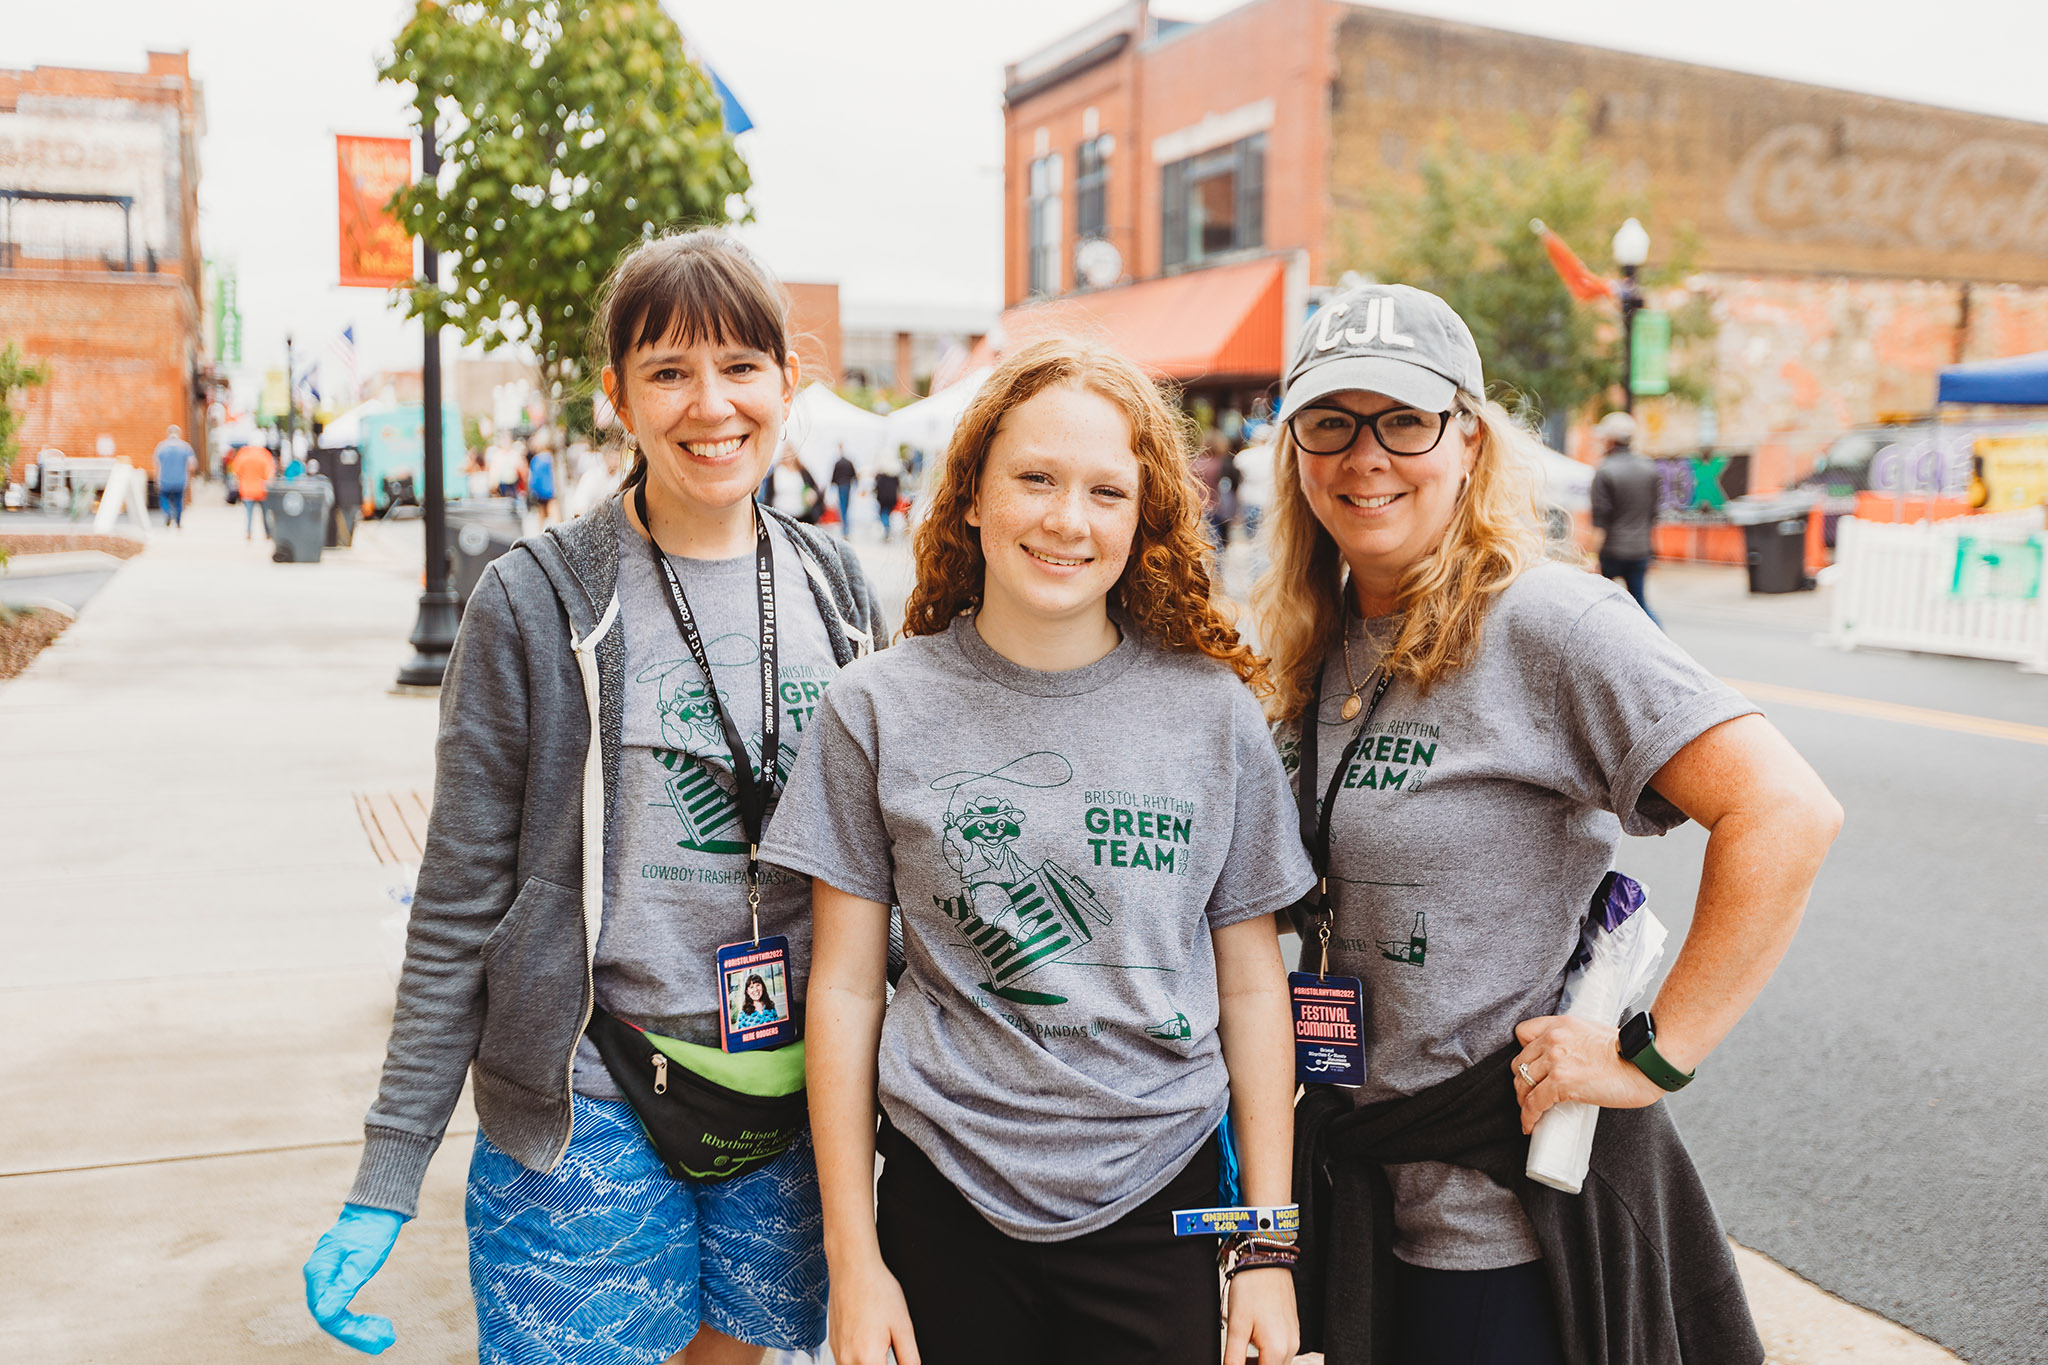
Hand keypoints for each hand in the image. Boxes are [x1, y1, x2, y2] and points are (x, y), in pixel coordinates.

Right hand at [303, 1204, 406, 1353]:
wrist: (378, 1206)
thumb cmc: (372, 1229)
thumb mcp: (363, 1258)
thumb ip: (345, 1285)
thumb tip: (325, 1314)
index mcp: (320, 1272)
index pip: (327, 1313)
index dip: (350, 1331)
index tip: (378, 1339)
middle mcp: (318, 1276)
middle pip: (331, 1316)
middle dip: (358, 1333)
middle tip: (386, 1341)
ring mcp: (326, 1276)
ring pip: (337, 1312)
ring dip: (360, 1327)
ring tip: (386, 1335)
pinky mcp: (337, 1276)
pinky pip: (342, 1303)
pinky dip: (359, 1316)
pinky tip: (376, 1323)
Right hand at [826, 1254, 920, 1364]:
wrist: (853, 1268)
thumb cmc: (877, 1290)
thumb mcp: (903, 1326)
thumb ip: (909, 1358)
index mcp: (868, 1358)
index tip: (899, 1359)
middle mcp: (848, 1360)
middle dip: (881, 1364)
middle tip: (890, 1351)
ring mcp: (838, 1353)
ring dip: (869, 1363)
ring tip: (880, 1346)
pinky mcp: (833, 1344)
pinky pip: (845, 1362)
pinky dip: (858, 1360)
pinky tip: (869, 1344)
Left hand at [1223, 1264, 1297, 1364]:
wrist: (1266, 1261)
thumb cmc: (1252, 1287)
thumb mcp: (1236, 1327)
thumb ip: (1233, 1358)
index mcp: (1277, 1349)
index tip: (1234, 1363)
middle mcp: (1291, 1346)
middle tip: (1235, 1359)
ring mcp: (1294, 1338)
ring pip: (1277, 1364)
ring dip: (1260, 1364)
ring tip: (1241, 1353)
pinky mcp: (1293, 1330)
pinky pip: (1282, 1352)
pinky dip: (1267, 1355)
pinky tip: (1253, 1343)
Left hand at [1512, 1015, 1665, 1134]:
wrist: (1645, 1061)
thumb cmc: (1630, 1051)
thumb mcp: (1593, 1031)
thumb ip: (1573, 1039)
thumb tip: (1567, 1058)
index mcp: (1560, 1024)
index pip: (1523, 1033)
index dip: (1524, 1052)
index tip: (1530, 1065)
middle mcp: (1553, 1039)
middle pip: (1519, 1062)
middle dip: (1523, 1080)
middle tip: (1531, 1094)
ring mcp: (1554, 1061)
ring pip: (1522, 1083)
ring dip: (1523, 1100)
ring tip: (1531, 1111)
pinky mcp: (1560, 1082)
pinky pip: (1533, 1103)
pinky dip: (1528, 1117)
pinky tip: (1530, 1126)